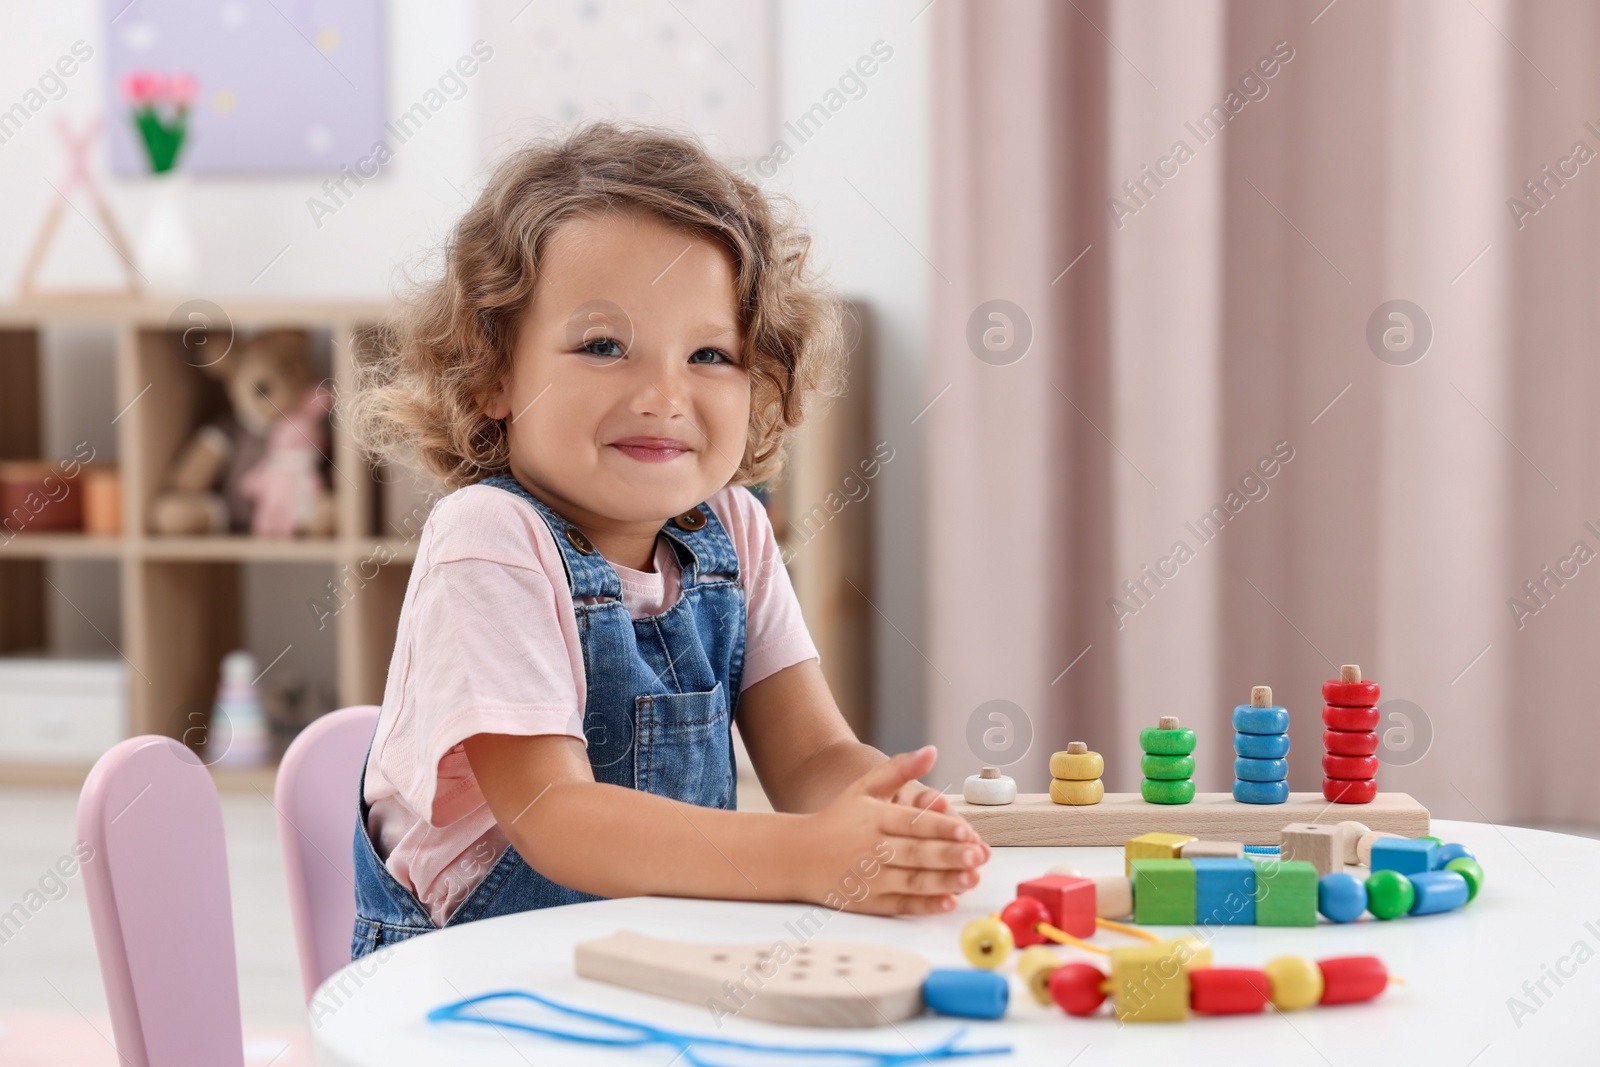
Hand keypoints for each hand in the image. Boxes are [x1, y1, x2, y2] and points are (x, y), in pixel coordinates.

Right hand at [793, 745, 990, 915]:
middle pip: (915, 854)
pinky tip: (948, 902)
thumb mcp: (865, 787)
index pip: (911, 824)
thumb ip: (899, 769)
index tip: (966, 830)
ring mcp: (869, 879)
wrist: (797, 856)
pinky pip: (901, 905)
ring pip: (912, 881)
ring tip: (972, 879)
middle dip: (948, 856)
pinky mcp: (869, 903)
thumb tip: (931, 751)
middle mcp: (871, 850)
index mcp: (874, 819)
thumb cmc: (839, 819)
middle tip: (977, 856)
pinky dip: (925, 905)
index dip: (939, 827)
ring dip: (944, 881)